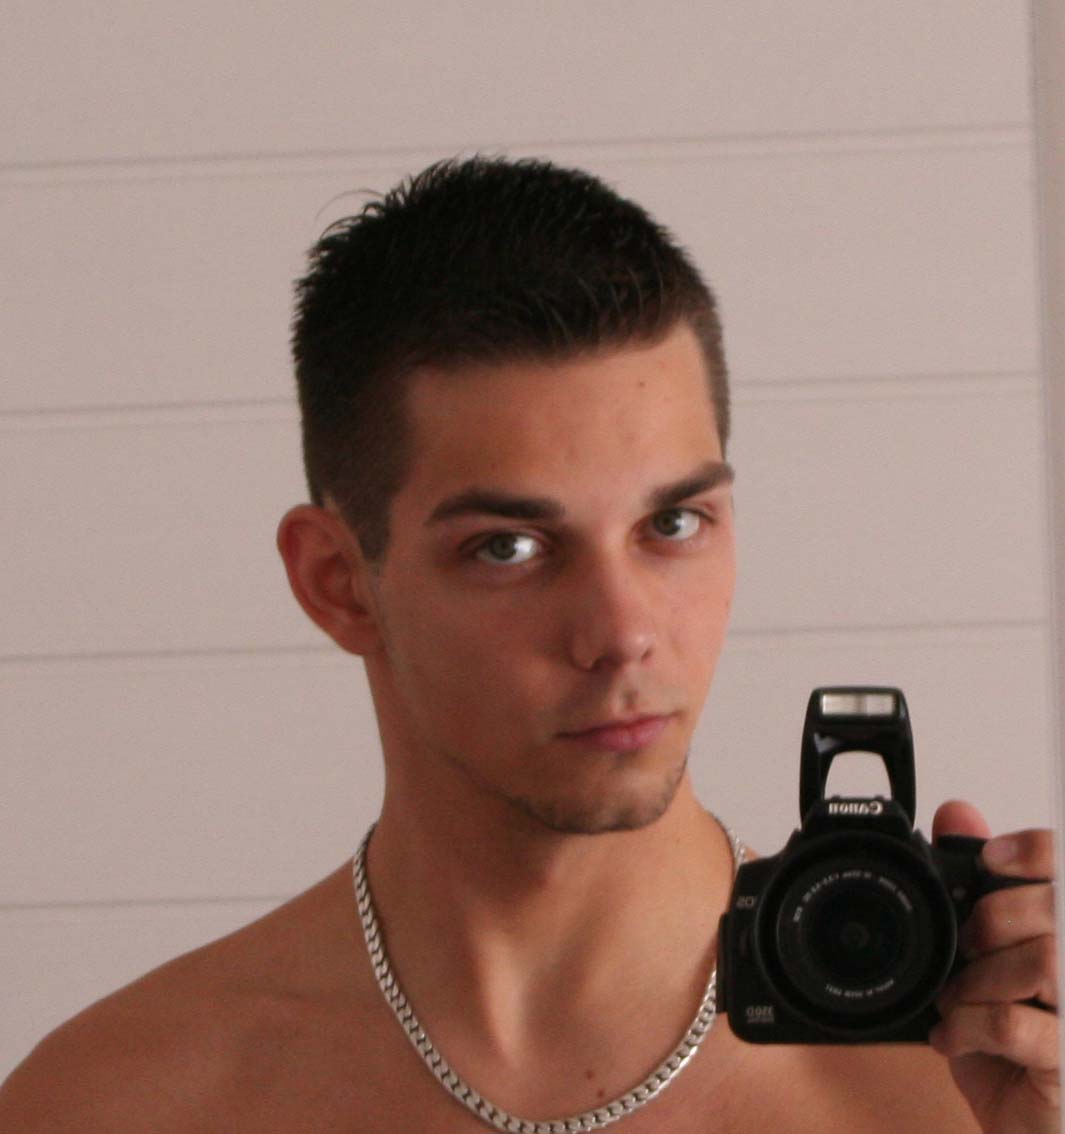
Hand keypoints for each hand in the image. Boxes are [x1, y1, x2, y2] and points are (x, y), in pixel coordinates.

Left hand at [929, 800, 1058, 1132]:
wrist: (1031, 1124)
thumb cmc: (1017, 1036)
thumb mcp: (991, 956)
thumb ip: (982, 886)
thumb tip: (959, 814)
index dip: (1039, 850)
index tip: (991, 859)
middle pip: (1055, 910)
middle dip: (991, 922)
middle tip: (964, 952)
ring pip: (1045, 962)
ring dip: (980, 977)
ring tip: (956, 999)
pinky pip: (1015, 1023)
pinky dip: (968, 1023)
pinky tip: (954, 1035)